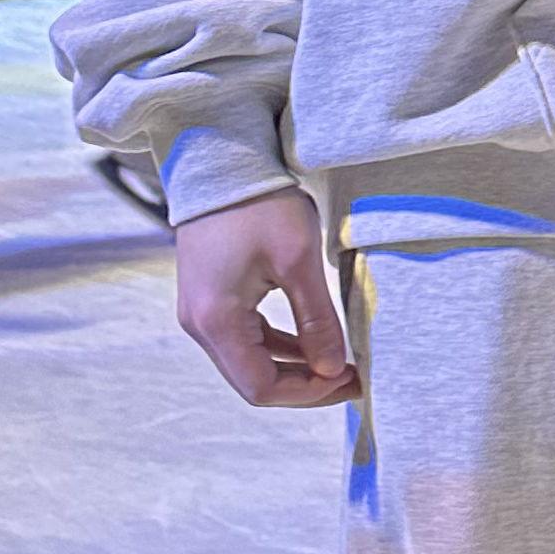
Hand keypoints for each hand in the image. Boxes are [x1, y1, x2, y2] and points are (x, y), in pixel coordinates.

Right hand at [172, 185, 357, 408]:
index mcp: (216, 321)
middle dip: (306, 385)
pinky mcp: (210, 298)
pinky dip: (281, 347)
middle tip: (354, 377)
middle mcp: (200, 325)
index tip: (350, 379)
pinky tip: (315, 342)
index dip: (309, 394)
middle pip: (254, 381)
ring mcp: (201, 313)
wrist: (219, 159)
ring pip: (251, 362)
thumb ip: (317, 321)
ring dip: (296, 368)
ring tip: (341, 362)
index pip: (261, 388)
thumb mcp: (298, 261)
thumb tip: (334, 370)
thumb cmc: (258, 203)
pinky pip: (246, 339)